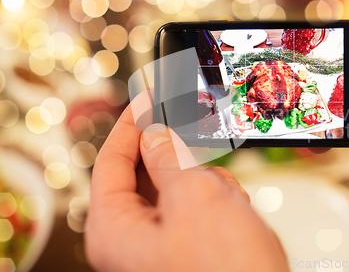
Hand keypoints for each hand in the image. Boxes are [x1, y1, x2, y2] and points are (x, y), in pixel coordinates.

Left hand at [84, 103, 287, 271]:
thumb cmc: (228, 270)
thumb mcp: (194, 198)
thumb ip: (167, 157)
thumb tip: (153, 132)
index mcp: (114, 230)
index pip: (111, 162)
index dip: (131, 125)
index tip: (148, 98)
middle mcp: (131, 241)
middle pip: (148, 175)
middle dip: (181, 161)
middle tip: (201, 142)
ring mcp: (161, 247)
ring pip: (179, 189)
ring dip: (206, 186)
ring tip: (228, 204)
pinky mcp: (188, 250)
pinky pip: (197, 209)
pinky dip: (217, 203)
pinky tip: (235, 217)